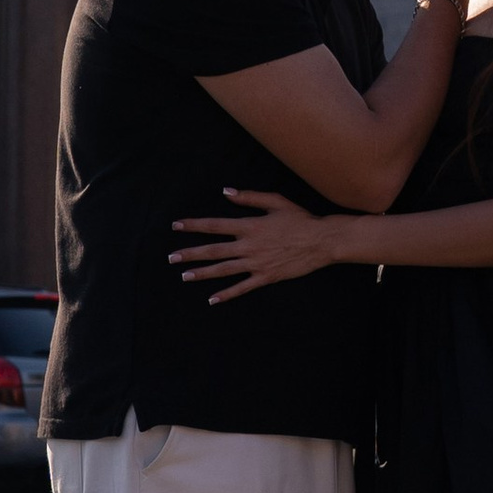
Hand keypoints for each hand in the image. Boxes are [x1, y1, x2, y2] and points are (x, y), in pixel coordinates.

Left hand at [172, 191, 343, 301]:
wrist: (321, 241)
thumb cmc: (300, 219)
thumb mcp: (275, 201)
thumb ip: (249, 197)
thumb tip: (226, 192)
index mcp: (249, 226)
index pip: (215, 226)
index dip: (194, 226)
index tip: (176, 226)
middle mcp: (249, 246)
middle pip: (213, 250)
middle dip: (190, 254)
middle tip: (171, 258)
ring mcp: (256, 263)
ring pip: (223, 270)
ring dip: (202, 273)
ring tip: (184, 276)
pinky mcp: (266, 277)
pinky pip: (242, 287)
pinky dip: (226, 294)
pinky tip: (212, 299)